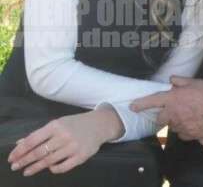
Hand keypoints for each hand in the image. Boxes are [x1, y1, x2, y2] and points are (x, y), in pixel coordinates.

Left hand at [7, 109, 123, 175]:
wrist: (99, 124)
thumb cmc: (75, 124)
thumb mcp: (59, 124)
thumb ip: (40, 134)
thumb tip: (20, 143)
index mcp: (56, 125)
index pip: (33, 139)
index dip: (20, 150)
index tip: (11, 158)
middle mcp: (64, 135)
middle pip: (39, 152)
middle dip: (24, 160)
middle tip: (15, 167)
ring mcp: (73, 147)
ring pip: (48, 161)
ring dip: (35, 167)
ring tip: (27, 171)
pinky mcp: (81, 156)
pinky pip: (62, 167)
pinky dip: (54, 169)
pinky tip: (49, 168)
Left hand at [130, 76, 202, 139]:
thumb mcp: (197, 82)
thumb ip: (181, 81)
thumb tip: (172, 79)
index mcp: (175, 98)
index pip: (153, 101)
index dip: (141, 104)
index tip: (133, 106)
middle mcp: (175, 114)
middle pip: (161, 117)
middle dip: (163, 113)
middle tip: (173, 108)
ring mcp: (183, 126)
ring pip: (173, 125)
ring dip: (176, 120)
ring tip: (189, 113)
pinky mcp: (191, 135)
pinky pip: (183, 132)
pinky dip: (185, 128)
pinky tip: (194, 121)